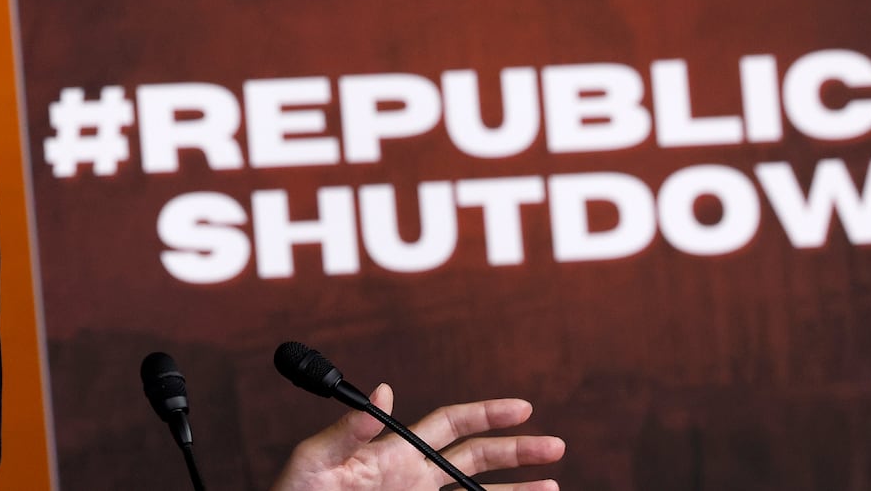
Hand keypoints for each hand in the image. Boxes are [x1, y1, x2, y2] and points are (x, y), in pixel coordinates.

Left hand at [269, 383, 563, 490]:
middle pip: (477, 458)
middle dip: (517, 451)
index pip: (450, 424)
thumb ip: (348, 430)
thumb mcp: (314, 461)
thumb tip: (383, 390)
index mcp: (394, 454)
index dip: (487, 413)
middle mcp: (413, 479)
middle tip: (557, 446)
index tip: (523, 408)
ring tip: (554, 488)